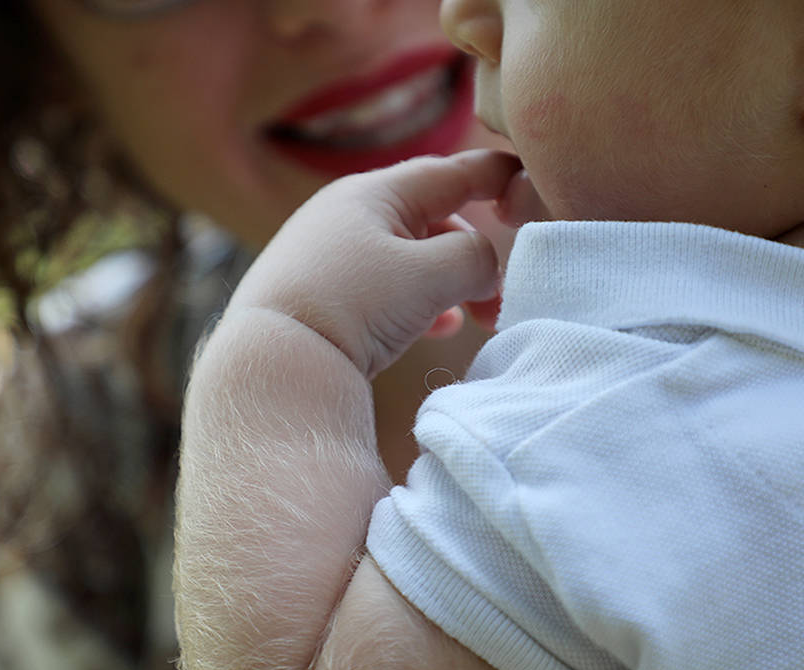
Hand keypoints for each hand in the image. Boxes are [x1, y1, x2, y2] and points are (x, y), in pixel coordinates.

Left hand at [229, 149, 521, 378]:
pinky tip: (434, 327)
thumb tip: (484, 267)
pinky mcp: (317, 293)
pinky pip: (383, 287)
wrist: (273, 362)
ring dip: (448, 283)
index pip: (450, 172)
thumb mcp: (431, 275)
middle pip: (432, 219)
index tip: (531, 187)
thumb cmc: (354, 305)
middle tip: (499, 296)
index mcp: (374, 192)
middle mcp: (346, 213)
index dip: (497, 176)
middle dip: (474, 254)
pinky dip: (416, 302)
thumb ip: (477, 258)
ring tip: (471, 318)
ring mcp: (328, 254)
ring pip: (408, 257)